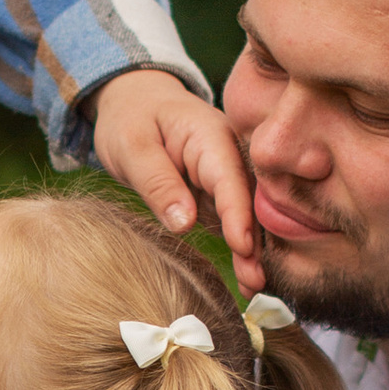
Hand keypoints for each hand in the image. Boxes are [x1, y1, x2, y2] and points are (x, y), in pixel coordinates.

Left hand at [87, 68, 263, 287]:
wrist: (134, 101)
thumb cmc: (131, 117)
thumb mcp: (132, 146)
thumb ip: (158, 182)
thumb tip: (184, 224)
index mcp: (211, 136)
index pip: (230, 178)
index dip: (239, 214)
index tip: (243, 247)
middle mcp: (229, 156)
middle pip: (249, 201)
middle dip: (256, 241)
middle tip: (257, 282)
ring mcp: (227, 176)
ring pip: (246, 216)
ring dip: (251, 251)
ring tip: (254, 288)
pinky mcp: (219, 194)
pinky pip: (234, 222)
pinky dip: (240, 248)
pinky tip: (245, 277)